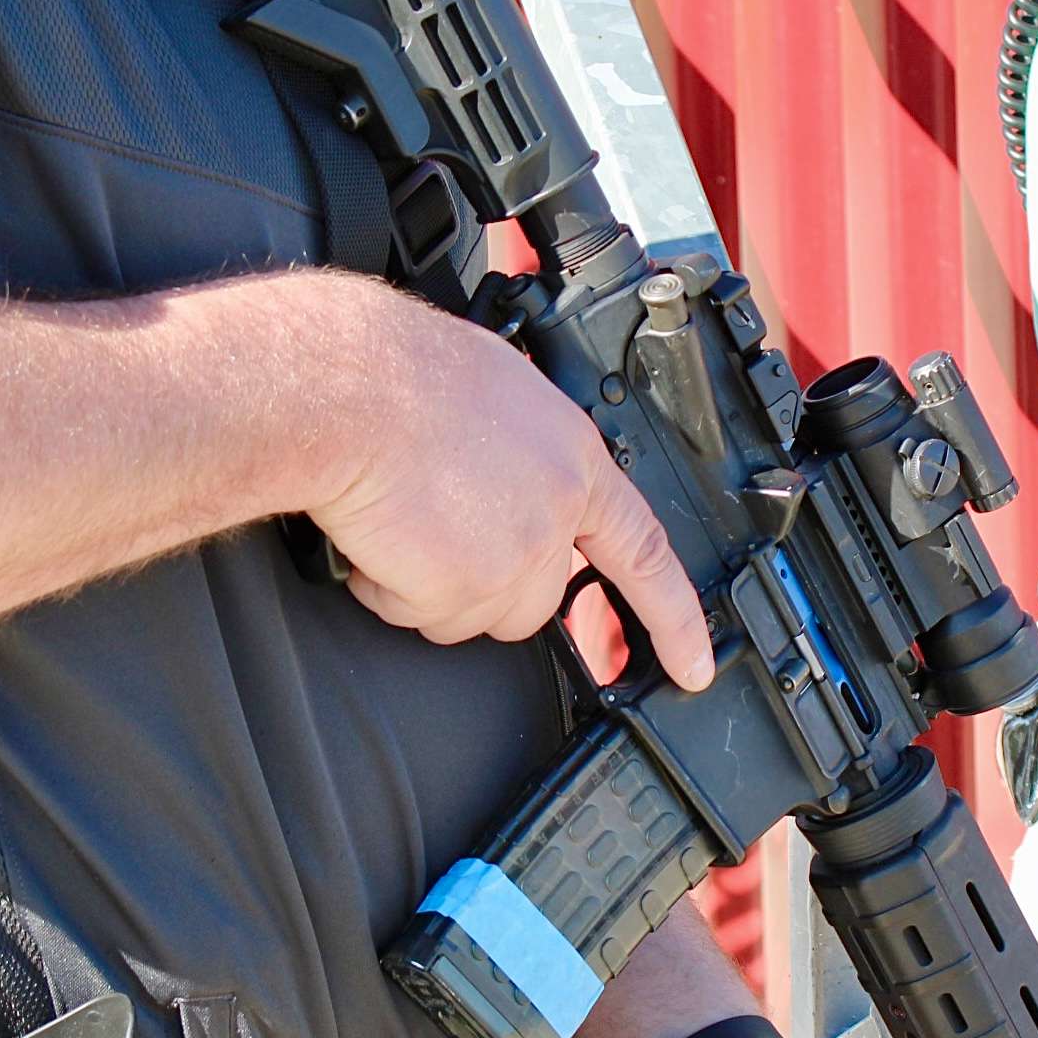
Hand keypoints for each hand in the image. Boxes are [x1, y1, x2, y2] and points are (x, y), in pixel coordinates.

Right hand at [313, 283, 712, 688]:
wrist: (347, 386)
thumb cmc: (398, 371)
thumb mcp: (496, 394)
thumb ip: (523, 456)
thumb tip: (507, 482)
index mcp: (574, 461)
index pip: (643, 552)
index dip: (672, 617)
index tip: (691, 665)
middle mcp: (556, 512)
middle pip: (535, 600)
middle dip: (480, 581)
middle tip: (433, 524)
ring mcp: (515, 557)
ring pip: (472, 615)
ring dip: (427, 585)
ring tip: (397, 515)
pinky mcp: (463, 588)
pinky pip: (417, 615)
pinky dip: (386, 588)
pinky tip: (376, 532)